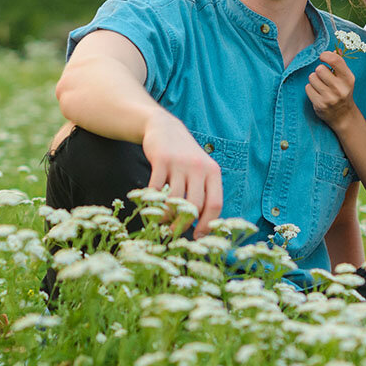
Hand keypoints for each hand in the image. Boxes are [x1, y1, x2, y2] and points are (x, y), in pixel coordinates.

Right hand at [141, 111, 223, 237]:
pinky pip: (157, 189)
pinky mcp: (162, 160)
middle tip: (174, 232)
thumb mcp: (201, 171)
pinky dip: (152, 201)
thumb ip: (204, 193)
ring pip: (175, 199)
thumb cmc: (185, 158)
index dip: (207, 224)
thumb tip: (202, 227)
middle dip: (184, 224)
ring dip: (166, 215)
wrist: (165, 128)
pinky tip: (150, 204)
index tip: (198, 237)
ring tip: (161, 219)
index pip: (215, 204)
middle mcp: (199, 167)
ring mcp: (180, 163)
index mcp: (213, 172)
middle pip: (194, 205)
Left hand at [306, 50, 359, 130]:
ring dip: (314, 80)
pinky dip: (311, 89)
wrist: (343, 115)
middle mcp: (340, 88)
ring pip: (312, 78)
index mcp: (348, 79)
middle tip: (323, 77)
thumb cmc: (343, 92)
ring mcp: (330, 98)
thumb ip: (339, 64)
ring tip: (321, 86)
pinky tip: (318, 93)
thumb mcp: (346, 78)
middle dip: (319, 71)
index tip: (323, 57)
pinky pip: (308, 88)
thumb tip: (333, 50)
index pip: (335, 60)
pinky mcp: (320, 104)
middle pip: (320, 69)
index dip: (326, 55)